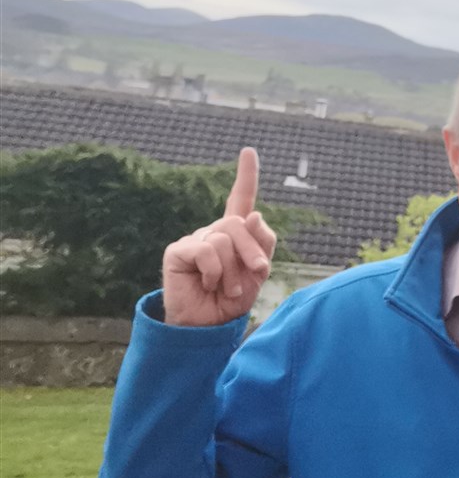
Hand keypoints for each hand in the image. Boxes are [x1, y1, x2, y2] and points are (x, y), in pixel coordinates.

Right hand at [162, 147, 276, 326]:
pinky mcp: (178, 251)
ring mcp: (195, 239)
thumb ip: (261, 243)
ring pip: (225, 238)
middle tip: (257, 274)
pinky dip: (215, 270)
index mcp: (235, 234)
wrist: (210, 326)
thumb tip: (253, 215)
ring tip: (227, 288)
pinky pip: (207, 250)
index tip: (248, 151)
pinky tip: (208, 283)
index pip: (241, 199)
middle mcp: (214, 232)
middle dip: (253, 251)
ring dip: (234, 270)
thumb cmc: (233, 300)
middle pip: (239, 223)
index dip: (246, 175)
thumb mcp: (257, 272)